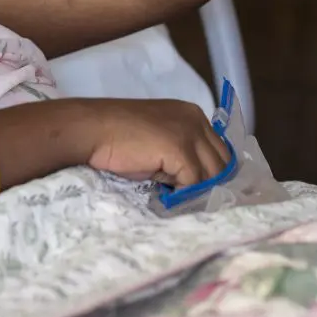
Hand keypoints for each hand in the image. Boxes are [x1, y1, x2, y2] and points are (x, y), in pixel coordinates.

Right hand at [73, 99, 229, 187]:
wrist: (93, 130)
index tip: (203, 192)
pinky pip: (195, 181)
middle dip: (211, 184)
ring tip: (180, 201)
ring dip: (199, 191)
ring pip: (213, 173)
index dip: (213, 173)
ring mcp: (190, 132)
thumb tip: (195, 185)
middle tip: (193, 202)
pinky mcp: (180, 148)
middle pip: (223, 161)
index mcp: (193, 115)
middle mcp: (196, 119)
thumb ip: (180, 156)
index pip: (219, 149)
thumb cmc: (118, 139)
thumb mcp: (158, 143)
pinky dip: (185, 194)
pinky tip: (169, 198)